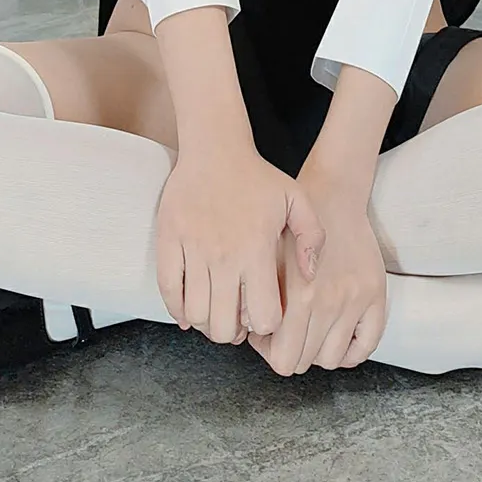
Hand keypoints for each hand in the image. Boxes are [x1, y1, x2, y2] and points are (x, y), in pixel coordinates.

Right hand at [156, 143, 324, 345]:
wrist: (215, 149)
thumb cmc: (258, 177)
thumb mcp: (298, 200)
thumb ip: (313, 238)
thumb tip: (310, 277)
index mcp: (256, 250)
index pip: (262, 317)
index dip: (266, 323)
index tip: (265, 312)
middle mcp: (224, 256)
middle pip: (224, 327)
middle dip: (234, 333)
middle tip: (238, 319)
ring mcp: (193, 251)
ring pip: (195, 315)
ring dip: (207, 323)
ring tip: (217, 311)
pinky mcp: (169, 242)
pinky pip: (168, 293)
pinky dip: (177, 311)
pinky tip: (189, 310)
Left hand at [249, 170, 387, 373]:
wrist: (333, 194)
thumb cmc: (293, 223)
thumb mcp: (266, 257)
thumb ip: (257, 298)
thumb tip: (251, 332)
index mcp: (299, 296)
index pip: (282, 359)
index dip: (269, 350)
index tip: (266, 333)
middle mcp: (329, 302)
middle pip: (304, 361)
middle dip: (289, 350)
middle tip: (284, 330)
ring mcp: (355, 300)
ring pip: (331, 359)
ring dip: (316, 350)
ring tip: (307, 329)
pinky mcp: (376, 295)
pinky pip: (366, 345)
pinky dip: (349, 350)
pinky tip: (335, 334)